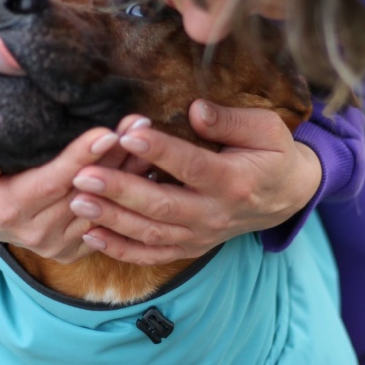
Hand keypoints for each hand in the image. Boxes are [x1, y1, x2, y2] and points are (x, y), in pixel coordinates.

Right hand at [0, 127, 132, 262]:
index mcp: (10, 209)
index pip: (53, 181)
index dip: (82, 158)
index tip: (108, 133)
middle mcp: (36, 233)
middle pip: (85, 192)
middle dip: (116, 157)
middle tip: (141, 126)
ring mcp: (57, 245)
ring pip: (102, 206)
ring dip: (128, 173)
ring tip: (148, 139)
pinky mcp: (72, 250)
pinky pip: (107, 222)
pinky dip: (126, 195)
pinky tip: (145, 167)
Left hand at [69, 100, 321, 264]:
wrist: (287, 197)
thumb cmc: (273, 154)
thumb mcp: (266, 129)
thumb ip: (229, 121)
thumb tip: (194, 110)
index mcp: (234, 181)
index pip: (192, 166)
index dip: (160, 152)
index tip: (128, 135)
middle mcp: (215, 214)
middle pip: (162, 205)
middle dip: (120, 191)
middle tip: (84, 175)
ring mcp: (201, 235)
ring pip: (151, 233)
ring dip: (112, 219)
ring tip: (77, 201)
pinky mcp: (189, 247)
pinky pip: (152, 255)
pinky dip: (120, 250)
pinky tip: (90, 235)